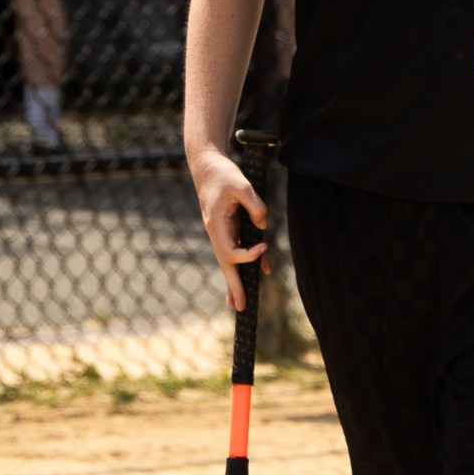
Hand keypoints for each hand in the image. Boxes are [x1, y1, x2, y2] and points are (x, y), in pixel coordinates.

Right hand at [190, 148, 269, 310]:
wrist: (208, 165)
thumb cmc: (223, 173)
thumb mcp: (241, 184)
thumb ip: (254, 204)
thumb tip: (262, 224)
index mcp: (216, 226)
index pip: (231, 253)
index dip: (249, 254)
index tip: (264, 243)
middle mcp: (216, 233)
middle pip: (225, 266)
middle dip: (233, 288)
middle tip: (239, 308)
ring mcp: (221, 232)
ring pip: (228, 262)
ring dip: (235, 282)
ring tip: (238, 304)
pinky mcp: (228, 227)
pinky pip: (237, 250)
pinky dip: (247, 261)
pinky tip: (259, 270)